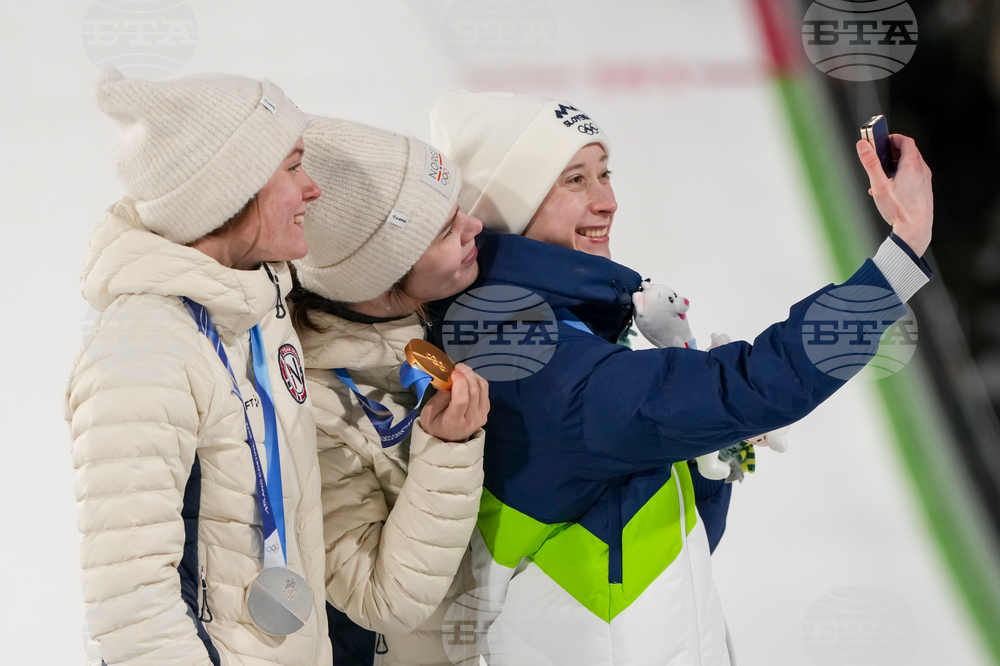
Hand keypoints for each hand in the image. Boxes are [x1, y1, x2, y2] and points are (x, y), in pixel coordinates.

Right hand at [419, 363, 488, 441]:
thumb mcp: (429, 412)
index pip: (462, 400)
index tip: (452, 373)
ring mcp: (482, 416)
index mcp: (455, 422)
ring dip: (473, 375)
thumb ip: (440, 396)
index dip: (459, 382)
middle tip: (457, 367)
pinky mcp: (486, 411)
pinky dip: (477, 380)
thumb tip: (447, 378)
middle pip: (474, 391)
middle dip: (466, 374)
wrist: (447, 438)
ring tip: (462, 371)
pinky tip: (468, 379)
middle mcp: (472, 420)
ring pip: (483, 388)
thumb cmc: (435, 424)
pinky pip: (485, 390)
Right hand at [856, 134, 932, 255]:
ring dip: (897, 164)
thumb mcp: (879, 185)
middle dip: (894, 151)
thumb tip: (863, 145)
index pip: (906, 142)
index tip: (883, 141)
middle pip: (910, 152)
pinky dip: (903, 175)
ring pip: (912, 164)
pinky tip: (891, 188)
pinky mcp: (925, 190)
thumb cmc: (899, 209)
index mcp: (911, 165)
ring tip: (883, 174)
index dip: (894, 139)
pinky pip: (914, 176)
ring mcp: (925, 180)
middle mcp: (922, 170)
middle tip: (880, 156)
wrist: (915, 230)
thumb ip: (870, 163)